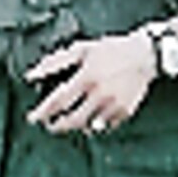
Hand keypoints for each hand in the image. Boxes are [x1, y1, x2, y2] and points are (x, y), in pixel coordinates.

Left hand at [25, 30, 155, 135]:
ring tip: (70, 122)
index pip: (58, 102)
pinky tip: (92, 121)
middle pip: (73, 120)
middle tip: (50, 125)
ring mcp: (113, 105)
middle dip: (58, 126)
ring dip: (76, 127)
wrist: (145, 54)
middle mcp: (99, 95)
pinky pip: (107, 126)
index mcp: (86, 78)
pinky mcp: (125, 111)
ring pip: (89, 126)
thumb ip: (55, 62)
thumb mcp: (82, 50)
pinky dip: (97, 126)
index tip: (33, 118)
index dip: (43, 112)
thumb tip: (32, 74)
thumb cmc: (112, 50)